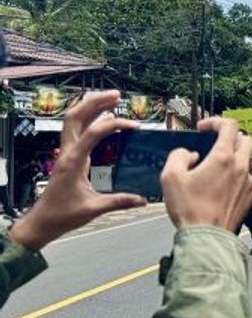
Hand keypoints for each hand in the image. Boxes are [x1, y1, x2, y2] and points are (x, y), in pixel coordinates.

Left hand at [10, 91, 146, 250]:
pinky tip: (103, 119)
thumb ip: (119, 201)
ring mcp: (65, 153)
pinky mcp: (68, 157)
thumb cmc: (62, 215)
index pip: (93, 133)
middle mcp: (67, 152)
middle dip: (95, 102)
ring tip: (111, 100)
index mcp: (72, 162)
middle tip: (116, 95)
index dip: (114, 125)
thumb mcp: (93, 208)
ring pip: (73, 120)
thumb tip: (142, 199)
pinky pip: (76, 131)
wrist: (42, 222)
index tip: (133, 126)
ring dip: (90, 107)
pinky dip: (89, 120)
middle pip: (75, 116)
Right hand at [161, 117, 251, 232]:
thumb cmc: (190, 210)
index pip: (229, 125)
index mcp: (224, 158)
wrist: (207, 238)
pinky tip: (222, 183)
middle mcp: (241, 167)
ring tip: (217, 163)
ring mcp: (249, 182)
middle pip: (245, 138)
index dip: (215, 121)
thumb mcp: (170, 177)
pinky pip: (248, 176)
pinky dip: (237, 173)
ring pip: (249, 158)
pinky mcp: (250, 196)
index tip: (203, 128)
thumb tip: (188, 154)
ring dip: (235, 154)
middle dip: (230, 136)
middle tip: (214, 142)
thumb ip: (178, 156)